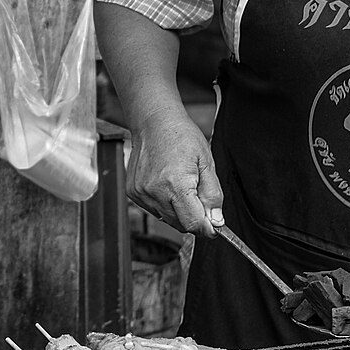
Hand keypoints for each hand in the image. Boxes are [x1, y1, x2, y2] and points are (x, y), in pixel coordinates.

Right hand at [126, 111, 222, 237]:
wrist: (153, 122)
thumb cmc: (181, 136)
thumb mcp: (206, 162)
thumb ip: (213, 195)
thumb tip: (216, 221)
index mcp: (176, 184)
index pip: (193, 224)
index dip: (207, 227)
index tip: (214, 224)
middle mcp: (155, 192)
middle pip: (181, 225)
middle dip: (194, 217)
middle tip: (199, 196)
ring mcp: (141, 194)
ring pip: (168, 219)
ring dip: (179, 211)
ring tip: (182, 186)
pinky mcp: (133, 193)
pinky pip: (154, 210)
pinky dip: (165, 204)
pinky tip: (167, 185)